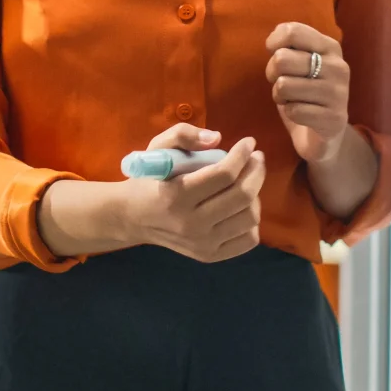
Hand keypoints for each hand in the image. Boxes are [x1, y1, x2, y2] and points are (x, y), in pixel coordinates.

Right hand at [35, 125, 265, 261]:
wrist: (133, 218)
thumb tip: (217, 138)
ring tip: (248, 181)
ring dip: (256, 194)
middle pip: (242, 196)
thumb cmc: (148, 179)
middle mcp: (191, 224)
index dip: (242, 155)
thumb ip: (182, 134)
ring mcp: (202, 244)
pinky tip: (242, 206)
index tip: (248, 142)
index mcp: (176, 196)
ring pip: (249, 217)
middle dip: (256, 171)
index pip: (223, 174)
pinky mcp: (210, 255)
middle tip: (256, 158)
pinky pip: (248, 239)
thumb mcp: (157, 149)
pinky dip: (252, 220)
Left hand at [265, 22, 352, 162]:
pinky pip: (293, 110)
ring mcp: (339, 94)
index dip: (274, 42)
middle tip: (282, 83)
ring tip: (292, 99)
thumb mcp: (300, 63)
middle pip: (282, 59)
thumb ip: (289, 46)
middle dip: (272, 73)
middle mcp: (339, 67)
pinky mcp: (334, 119)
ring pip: (284, 85)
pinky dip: (290, 113)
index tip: (273, 52)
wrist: (326, 135)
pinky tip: (301, 115)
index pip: (293, 31)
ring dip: (280, 96)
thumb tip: (273, 41)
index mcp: (330, 47)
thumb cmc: (306, 93)